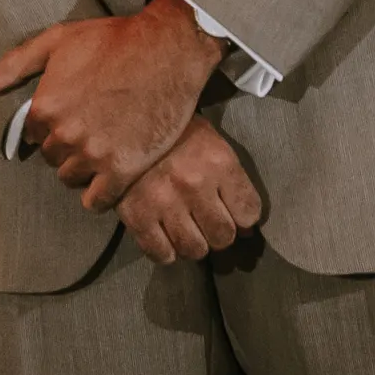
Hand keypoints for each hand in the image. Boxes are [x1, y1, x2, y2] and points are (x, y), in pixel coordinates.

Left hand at [0, 0, 223, 208]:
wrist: (168, 48)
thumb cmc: (113, 39)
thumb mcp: (59, 40)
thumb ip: (16, 65)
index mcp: (45, 107)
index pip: (33, 134)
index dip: (51, 124)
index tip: (72, 113)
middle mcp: (64, 135)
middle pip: (53, 157)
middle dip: (67, 145)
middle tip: (91, 127)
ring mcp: (93, 155)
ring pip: (72, 178)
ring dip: (83, 167)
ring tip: (103, 146)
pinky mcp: (122, 170)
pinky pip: (96, 201)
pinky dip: (100, 193)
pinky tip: (111, 175)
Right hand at [117, 117, 262, 265]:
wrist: (126, 120)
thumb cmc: (176, 131)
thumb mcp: (212, 144)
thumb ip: (232, 183)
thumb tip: (247, 228)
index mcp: (218, 162)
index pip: (248, 213)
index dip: (243, 217)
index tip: (233, 213)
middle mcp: (195, 184)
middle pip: (223, 236)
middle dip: (219, 232)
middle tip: (207, 222)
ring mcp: (164, 202)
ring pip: (195, 250)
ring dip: (194, 244)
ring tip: (187, 229)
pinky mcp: (137, 215)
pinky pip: (161, 254)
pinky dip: (166, 251)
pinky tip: (165, 235)